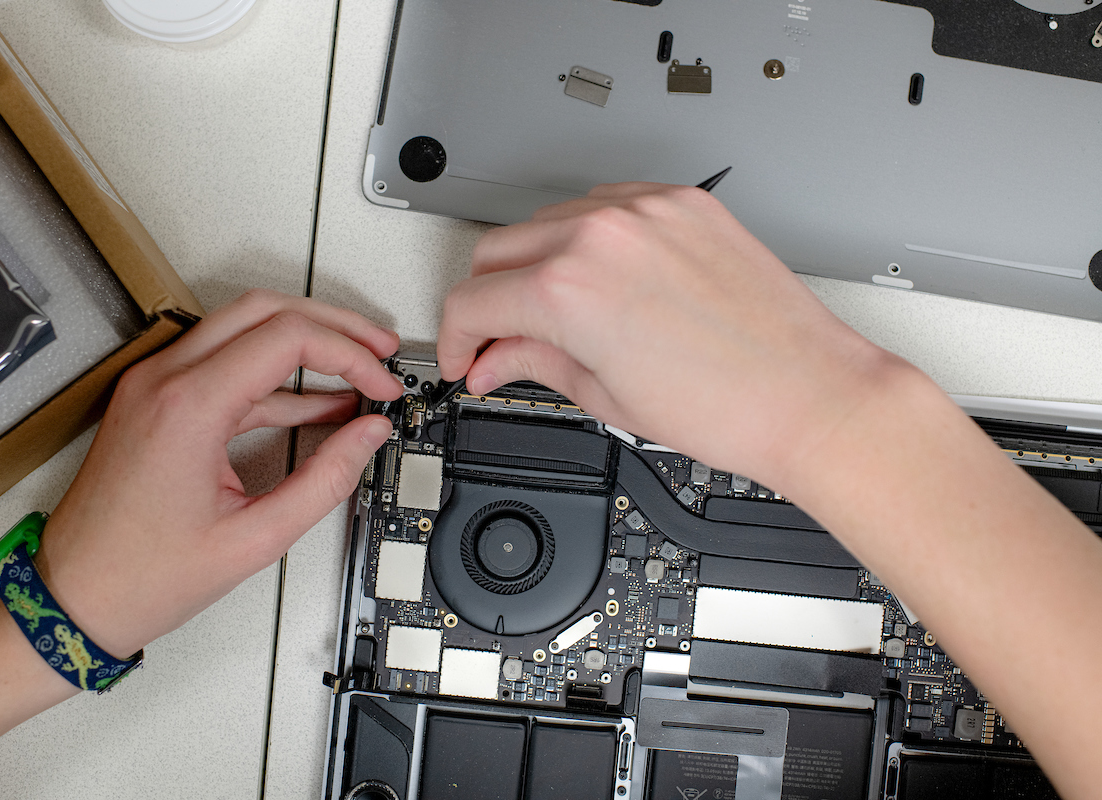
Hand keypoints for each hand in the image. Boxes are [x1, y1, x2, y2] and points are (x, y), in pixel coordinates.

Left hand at [35, 290, 402, 658]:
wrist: (73, 598)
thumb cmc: (141, 576)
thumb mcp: (255, 537)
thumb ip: (325, 480)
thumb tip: (368, 436)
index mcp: (188, 407)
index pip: (287, 338)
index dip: (349, 354)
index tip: (381, 384)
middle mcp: (164, 380)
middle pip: (265, 311)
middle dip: (334, 325)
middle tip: (380, 351)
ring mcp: (154, 385)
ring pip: (243, 327)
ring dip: (305, 341)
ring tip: (358, 370)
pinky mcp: (154, 400)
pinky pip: (224, 364)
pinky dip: (274, 374)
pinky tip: (316, 402)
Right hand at [437, 182, 910, 491]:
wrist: (809, 393)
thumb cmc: (727, 407)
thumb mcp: (605, 395)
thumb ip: (533, 364)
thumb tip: (494, 361)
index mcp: (569, 290)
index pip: (471, 301)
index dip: (456, 340)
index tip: (466, 358)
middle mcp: (601, 237)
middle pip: (495, 251)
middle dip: (487, 302)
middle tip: (502, 342)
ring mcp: (646, 212)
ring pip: (547, 221)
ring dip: (534, 265)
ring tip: (559, 314)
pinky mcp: (683, 203)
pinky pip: (606, 205)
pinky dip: (588, 237)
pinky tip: (604, 278)